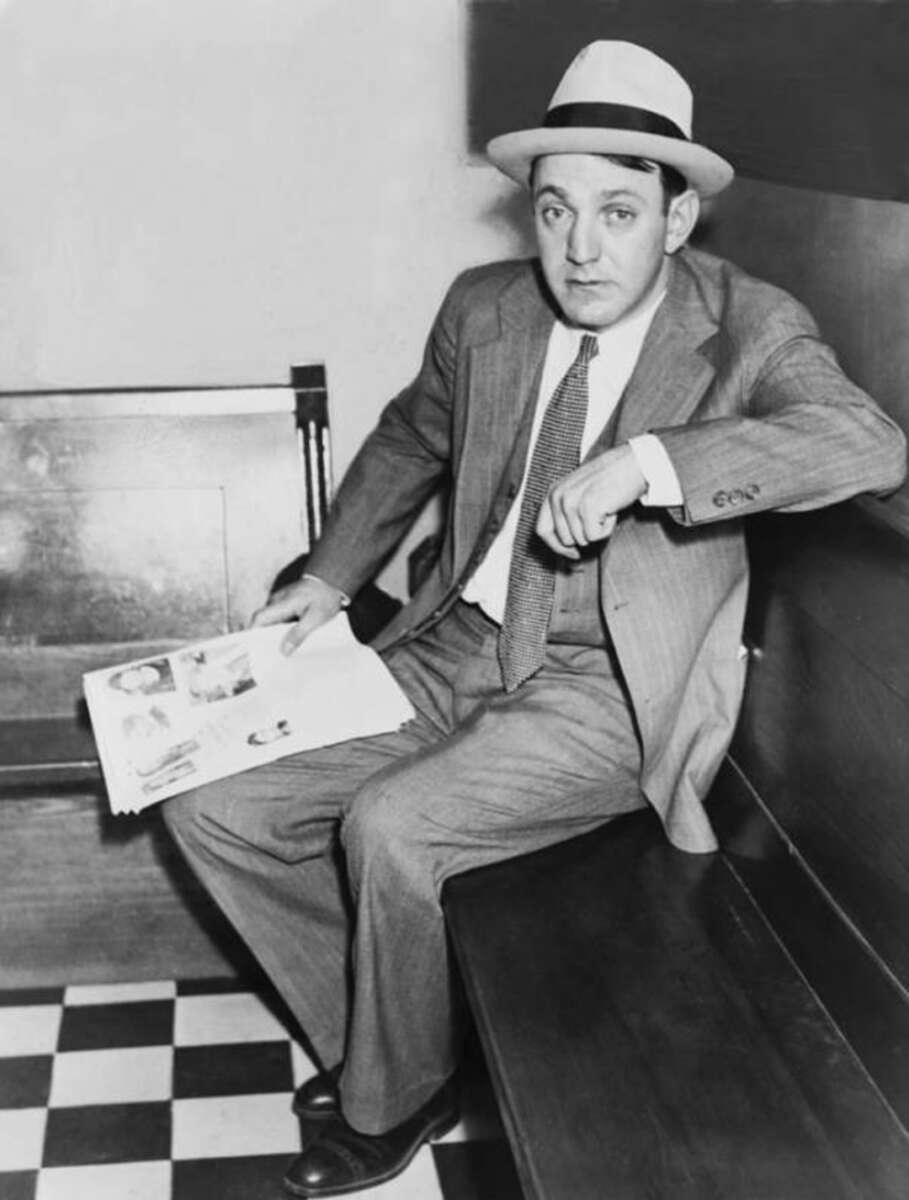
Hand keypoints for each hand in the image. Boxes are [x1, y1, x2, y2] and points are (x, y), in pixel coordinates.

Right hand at [250, 574, 346, 654]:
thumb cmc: (324, 597)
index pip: (259, 618)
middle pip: (263, 623)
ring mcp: (280, 602)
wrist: (330, 580)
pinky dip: (283, 630)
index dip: (253, 634)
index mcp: (281, 603)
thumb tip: (284, 651)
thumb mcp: (315, 618)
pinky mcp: (286, 605)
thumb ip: (299, 634)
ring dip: (275, 636)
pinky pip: (280, 619)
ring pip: (272, 622)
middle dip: (265, 640)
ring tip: (282, 654)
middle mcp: (276, 602)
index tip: (256, 650)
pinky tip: (291, 642)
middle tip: (272, 658)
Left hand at [536, 444, 646, 558]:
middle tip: (599, 519)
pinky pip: (595, 537)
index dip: (557, 547)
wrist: (633, 464)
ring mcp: (571, 502)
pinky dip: (607, 528)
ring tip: (605, 508)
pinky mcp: (587, 508)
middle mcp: (558, 496)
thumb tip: (565, 548)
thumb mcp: (579, 492)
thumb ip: (566, 514)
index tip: (573, 554)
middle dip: (584, 536)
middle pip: (564, 540)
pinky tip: (611, 510)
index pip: (542, 530)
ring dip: (598, 530)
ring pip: (581, 540)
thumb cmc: (611, 479)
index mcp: (553, 492)